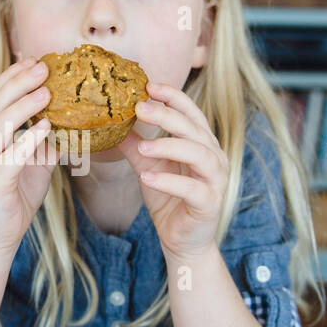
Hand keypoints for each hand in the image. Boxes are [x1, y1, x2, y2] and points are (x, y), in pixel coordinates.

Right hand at [0, 56, 57, 256]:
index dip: (13, 76)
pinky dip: (29, 139)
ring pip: (0, 125)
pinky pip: (12, 154)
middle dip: (20, 82)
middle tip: (43, 67)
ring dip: (24, 105)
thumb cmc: (16, 194)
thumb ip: (43, 139)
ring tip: (46, 91)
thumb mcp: (34, 160)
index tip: (34, 60)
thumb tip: (67, 118)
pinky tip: (46, 127)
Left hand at [119, 81, 226, 264]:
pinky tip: (147, 178)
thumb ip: (135, 145)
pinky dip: (170, 181)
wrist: (183, 240)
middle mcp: (213, 157)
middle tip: (140, 107)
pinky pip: (192, 188)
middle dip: (167, 115)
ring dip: (169, 146)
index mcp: (202, 143)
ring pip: (198, 154)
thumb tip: (112, 123)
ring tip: (142, 147)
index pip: (191, 113)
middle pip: (194, 129)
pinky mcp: (209, 203)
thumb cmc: (170, 199)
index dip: (173, 97)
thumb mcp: (149, 166)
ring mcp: (215, 180)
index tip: (149, 86)